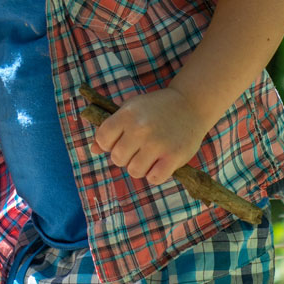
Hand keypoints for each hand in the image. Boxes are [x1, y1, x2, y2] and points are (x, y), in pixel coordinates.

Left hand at [90, 87, 210, 184]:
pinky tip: (159, 164)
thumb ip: (111, 128)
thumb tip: (93, 150)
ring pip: (134, 171)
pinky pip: (154, 179)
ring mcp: (157, 143)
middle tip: (136, 149)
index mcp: (126, 115)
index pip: (102, 139)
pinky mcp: (174, 157)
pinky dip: (155, 175)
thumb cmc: (155, 109)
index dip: (107, 144)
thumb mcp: (130, 110)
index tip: (119, 141)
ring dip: (139, 168)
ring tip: (148, 157)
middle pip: (117, 158)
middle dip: (124, 157)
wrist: (190, 105)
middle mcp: (139, 129)